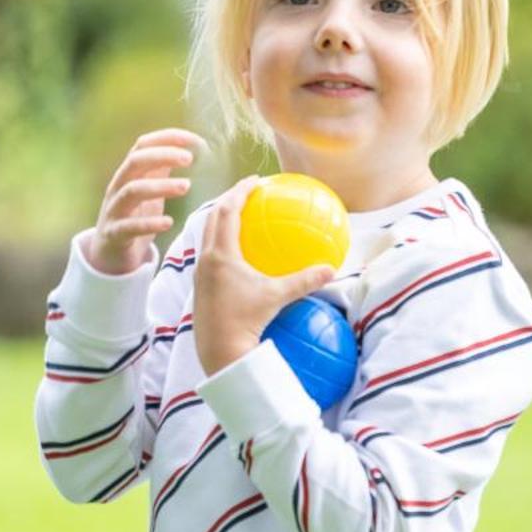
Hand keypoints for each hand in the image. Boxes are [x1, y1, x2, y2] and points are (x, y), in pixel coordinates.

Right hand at [82, 129, 206, 274]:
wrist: (109, 254)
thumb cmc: (134, 217)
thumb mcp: (148, 190)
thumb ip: (161, 170)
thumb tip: (187, 148)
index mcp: (128, 174)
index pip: (142, 145)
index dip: (166, 138)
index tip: (193, 139)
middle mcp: (118, 187)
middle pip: (135, 162)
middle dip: (162, 156)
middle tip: (189, 159)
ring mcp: (114, 210)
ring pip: (132, 191)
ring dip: (160, 186)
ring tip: (186, 186)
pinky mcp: (114, 234)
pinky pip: (129, 227)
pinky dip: (149, 223)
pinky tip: (169, 222)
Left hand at [193, 177, 335, 376]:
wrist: (219, 352)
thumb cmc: (246, 322)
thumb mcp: (277, 297)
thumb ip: (304, 280)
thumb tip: (332, 269)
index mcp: (220, 255)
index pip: (227, 211)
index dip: (239, 191)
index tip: (255, 180)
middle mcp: (205, 260)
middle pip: (213, 218)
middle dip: (229, 200)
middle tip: (247, 191)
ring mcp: (200, 274)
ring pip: (207, 236)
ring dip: (221, 221)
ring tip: (241, 215)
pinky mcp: (200, 287)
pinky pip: (209, 255)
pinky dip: (221, 243)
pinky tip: (239, 253)